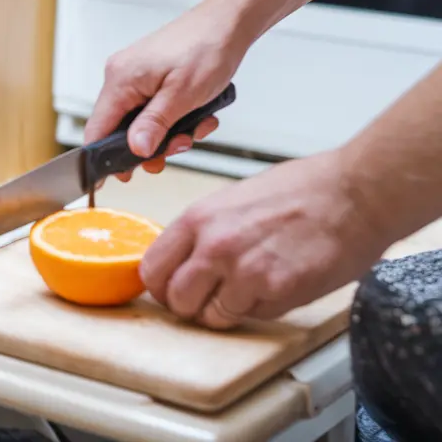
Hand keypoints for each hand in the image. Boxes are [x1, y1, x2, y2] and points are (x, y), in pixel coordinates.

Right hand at [83, 3, 248, 180]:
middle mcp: (120, 75)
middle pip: (120, 128)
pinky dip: (173, 116)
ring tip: (196, 127)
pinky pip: (151, 107)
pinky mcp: (148, 75)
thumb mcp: (183, 96)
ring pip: (140, 120)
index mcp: (120, 79)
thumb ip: (154, 125)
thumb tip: (134, 149)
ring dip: (168, 131)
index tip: (120, 178)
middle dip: (151, 144)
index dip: (106, 158)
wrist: (227, 23)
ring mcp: (134, 75)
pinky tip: (196, 114)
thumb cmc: (207, 49)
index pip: (97, 129)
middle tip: (179, 147)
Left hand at [140, 151, 390, 328]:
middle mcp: (214, 245)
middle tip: (209, 300)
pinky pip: (252, 316)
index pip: (152, 268)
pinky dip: (261, 309)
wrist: (354, 193)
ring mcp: (244, 270)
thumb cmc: (302, 190)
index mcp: (198, 218)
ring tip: (249, 291)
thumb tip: (183, 261)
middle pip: (176, 300)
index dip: (161, 286)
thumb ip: (204, 232)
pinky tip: (279, 284)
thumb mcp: (232, 201)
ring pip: (211, 317)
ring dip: (225, 312)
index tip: (173, 290)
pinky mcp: (277, 290)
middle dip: (190, 306)